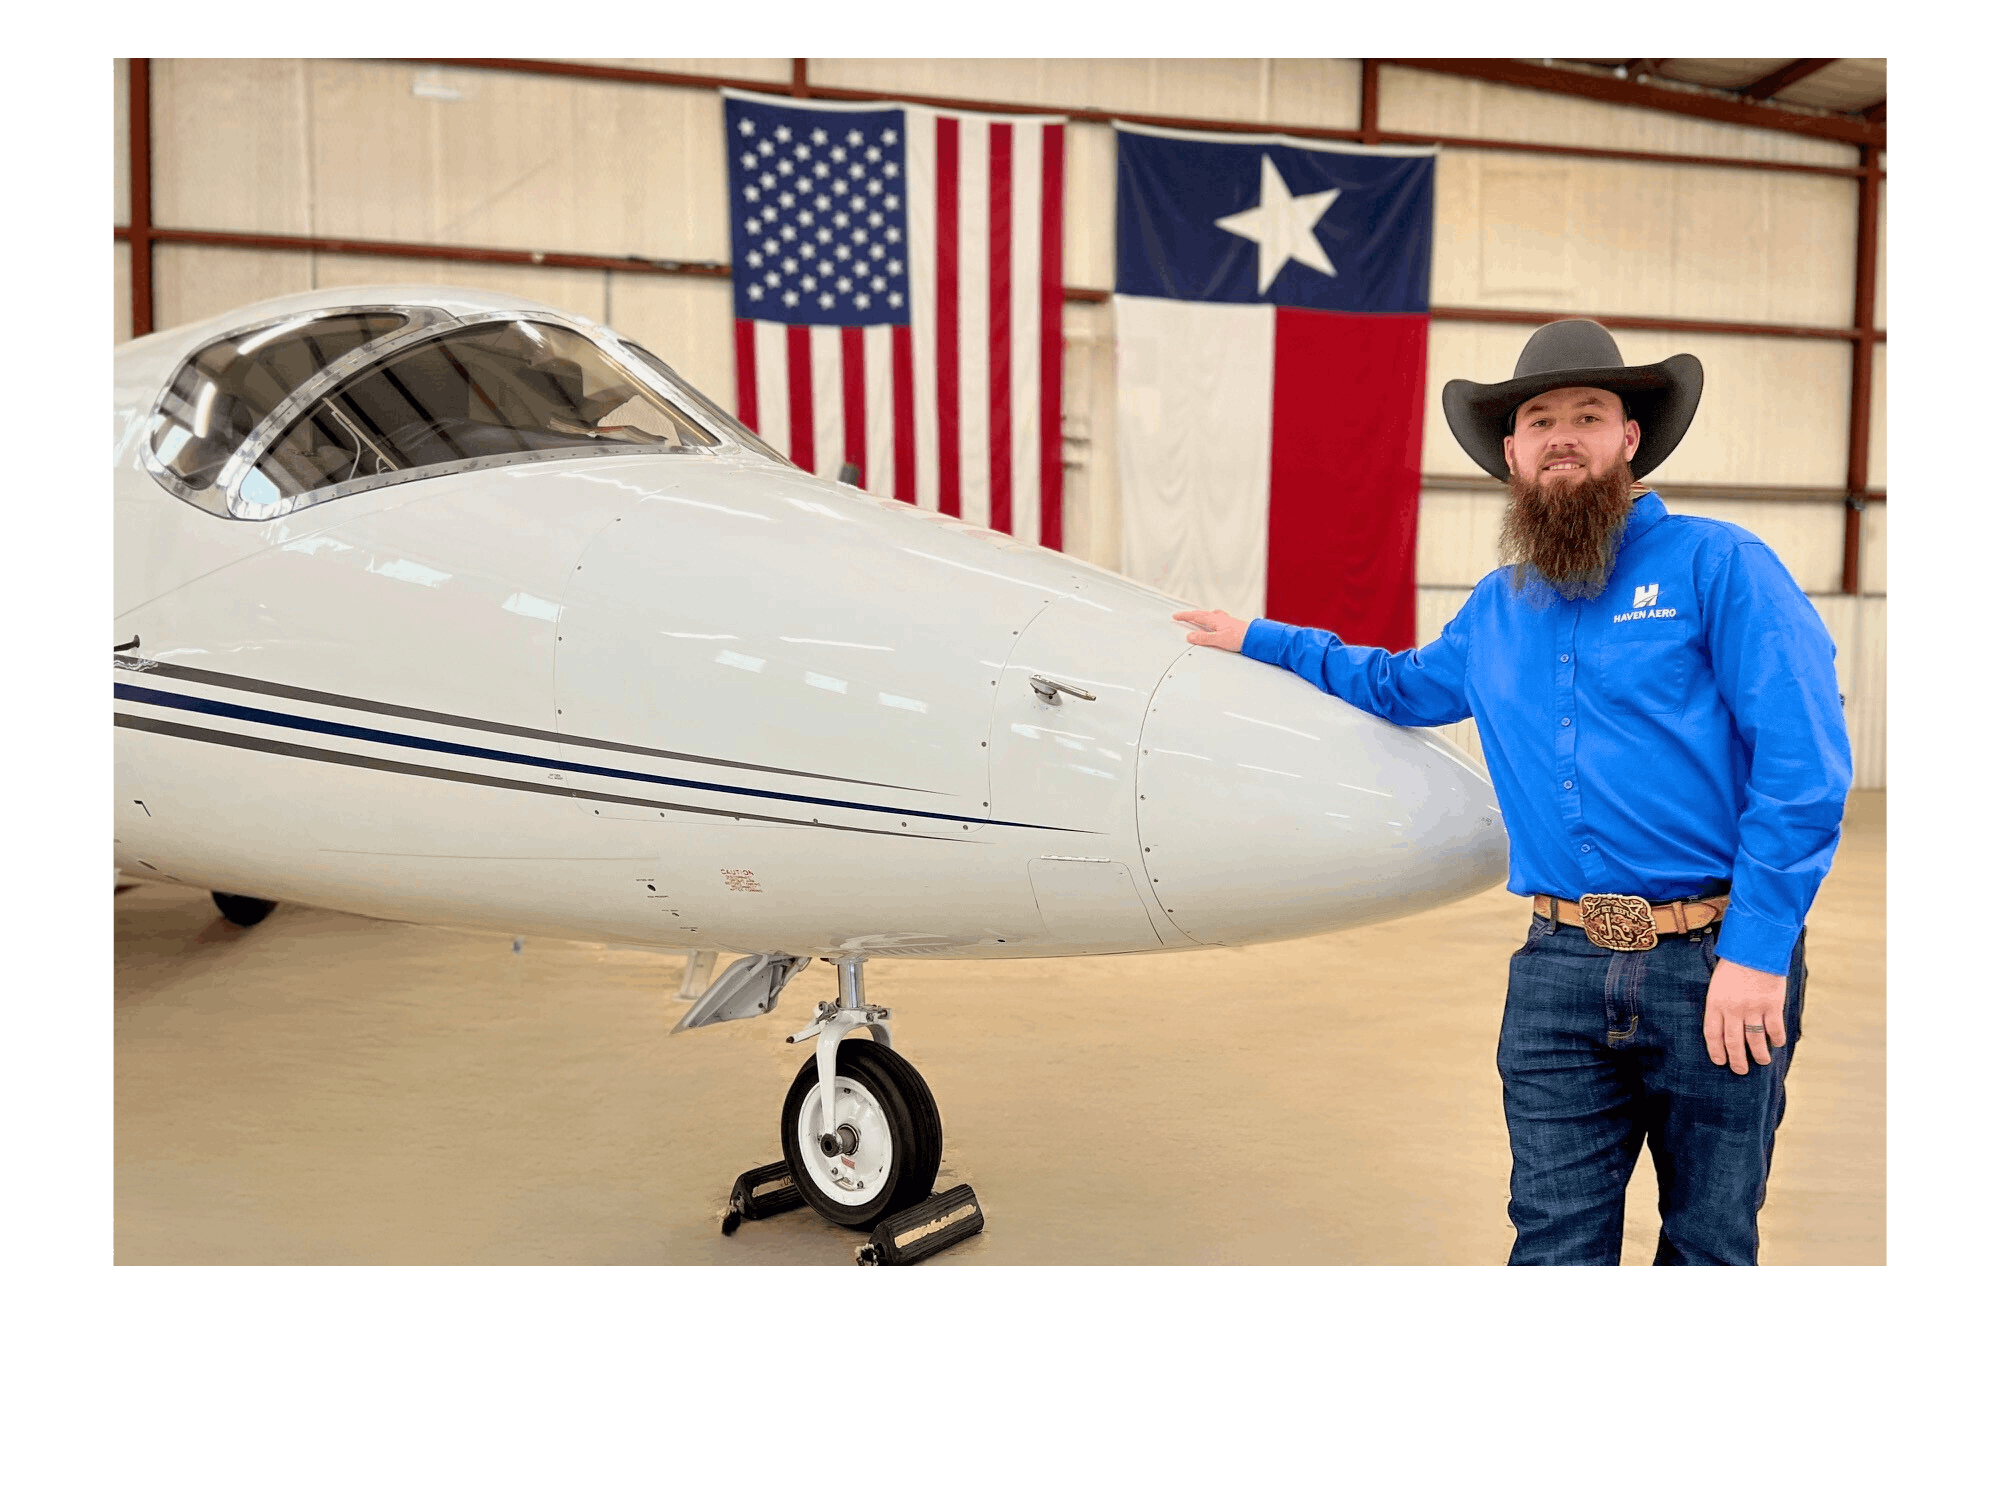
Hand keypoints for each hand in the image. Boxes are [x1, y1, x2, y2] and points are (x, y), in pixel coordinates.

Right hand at [1173, 609, 1249, 652]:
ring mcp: (1226, 620)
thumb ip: (1203, 638)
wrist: (1255, 637)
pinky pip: (1217, 618)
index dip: (1185, 616)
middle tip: (1183, 616)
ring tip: (1197, 617)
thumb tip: (1190, 637)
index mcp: (1215, 620)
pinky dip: (1212, 619)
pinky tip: (1216, 622)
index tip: (1175, 616)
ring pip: (1210, 615)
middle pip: (1202, 614)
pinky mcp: (1232, 624)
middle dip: (1191, 615)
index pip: (1196, 616)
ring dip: (1201, 616)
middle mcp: (1220, 618)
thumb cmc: (1239, 637)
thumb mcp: (1218, 640)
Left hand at [1703, 957, 1788, 1074]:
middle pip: (1733, 1042)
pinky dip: (1776, 1039)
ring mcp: (1753, 1008)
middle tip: (1740, 1071)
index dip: (1716, 1051)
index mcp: (1715, 1003)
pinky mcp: (1772, 1005)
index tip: (1720, 1061)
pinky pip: (1774, 1029)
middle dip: (1737, 1060)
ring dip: (1759, 1054)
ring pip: (1755, 1040)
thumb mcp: (1718, 983)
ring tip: (1762, 1061)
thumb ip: (1720, 1004)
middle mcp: (1732, 1009)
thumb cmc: (1734, 964)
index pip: (1712, 1034)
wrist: (1755, 947)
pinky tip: (1777, 1043)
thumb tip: (1726, 1025)